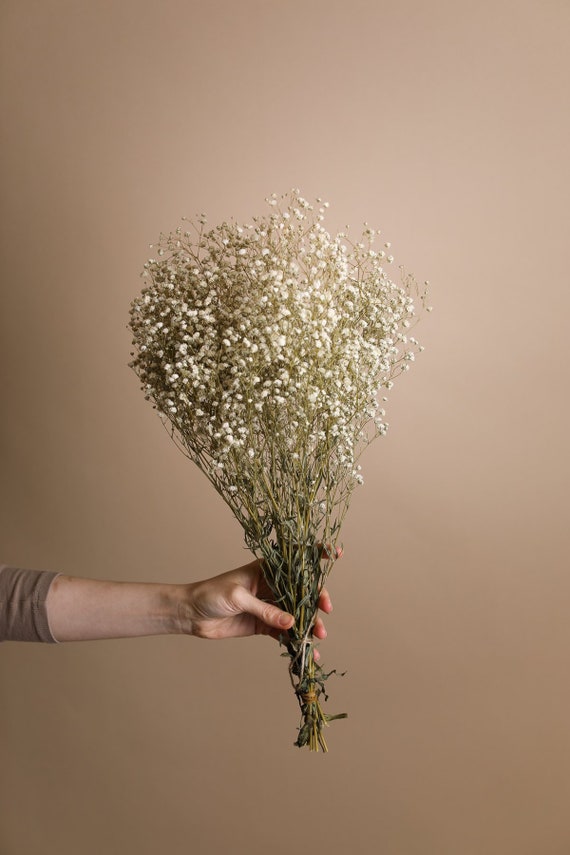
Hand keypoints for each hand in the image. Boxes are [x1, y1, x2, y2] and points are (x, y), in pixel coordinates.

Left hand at [182, 558, 333, 657]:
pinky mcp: (265, 624)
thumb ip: (265, 610)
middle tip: (324, 612)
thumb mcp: (238, 598)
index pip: (296, 558)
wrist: (191, 614)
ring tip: (318, 638)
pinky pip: (286, 633)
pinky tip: (307, 652)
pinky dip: (297, 642)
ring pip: (298, 613)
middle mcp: (273, 584)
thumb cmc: (211, 594)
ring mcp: (271, 605)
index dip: (317, 554)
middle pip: (303, 590)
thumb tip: (292, 624)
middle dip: (317, 600)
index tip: (336, 554)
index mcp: (267, 568)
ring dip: (310, 625)